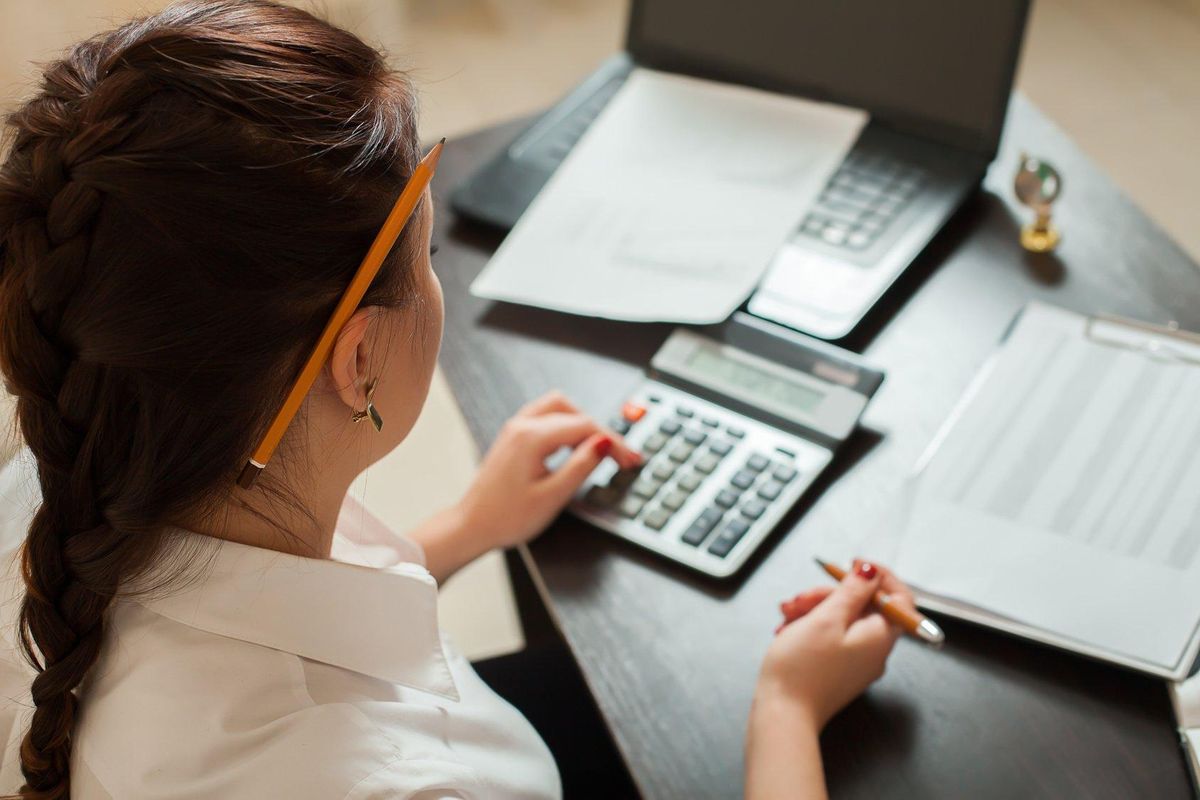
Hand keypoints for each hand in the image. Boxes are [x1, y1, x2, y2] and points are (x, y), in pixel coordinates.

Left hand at [459, 391, 641, 550]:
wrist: (472, 527)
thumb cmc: (506, 517)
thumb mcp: (552, 496)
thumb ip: (581, 466)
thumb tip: (604, 443)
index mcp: (531, 438)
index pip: (585, 426)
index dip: (613, 442)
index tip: (630, 459)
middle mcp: (521, 426)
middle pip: (573, 411)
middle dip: (600, 430)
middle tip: (619, 455)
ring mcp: (515, 429)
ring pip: (559, 408)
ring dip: (582, 424)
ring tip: (599, 450)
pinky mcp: (513, 437)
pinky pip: (546, 417)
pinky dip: (566, 426)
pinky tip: (574, 446)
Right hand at [756, 560, 913, 729]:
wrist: (783, 713)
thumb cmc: (804, 666)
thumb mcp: (828, 618)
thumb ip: (853, 591)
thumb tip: (871, 571)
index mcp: (880, 636)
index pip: (899, 598)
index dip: (878, 577)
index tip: (851, 565)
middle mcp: (874, 650)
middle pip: (862, 606)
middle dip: (829, 595)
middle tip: (800, 598)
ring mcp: (855, 662)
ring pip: (841, 620)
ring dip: (813, 610)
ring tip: (785, 615)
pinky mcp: (837, 669)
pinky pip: (830, 637)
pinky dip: (809, 627)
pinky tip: (786, 630)